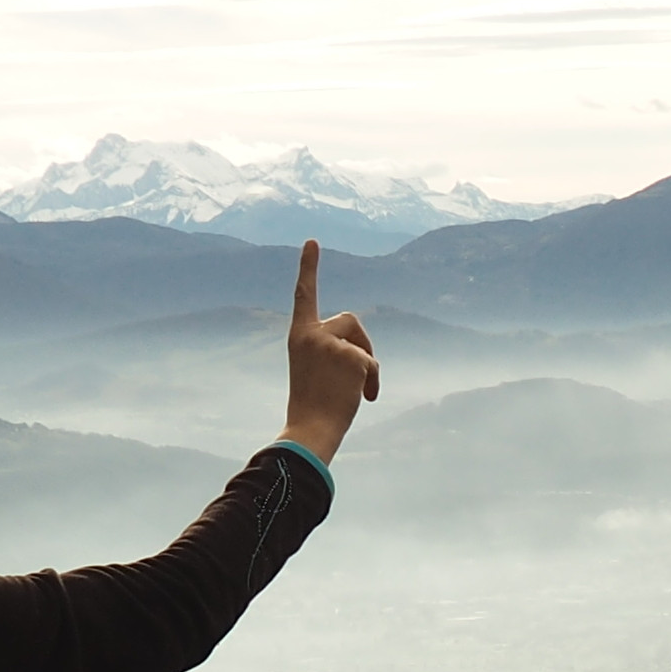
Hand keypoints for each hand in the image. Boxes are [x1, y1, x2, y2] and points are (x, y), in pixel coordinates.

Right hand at [282, 240, 377, 455]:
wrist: (311, 429)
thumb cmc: (313, 405)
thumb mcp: (315, 370)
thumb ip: (331, 350)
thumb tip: (362, 353)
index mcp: (298, 336)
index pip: (304, 295)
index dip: (309, 267)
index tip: (313, 242)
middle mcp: (312, 334)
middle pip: (349, 320)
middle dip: (361, 342)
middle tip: (361, 372)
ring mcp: (331, 344)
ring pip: (362, 343)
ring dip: (367, 364)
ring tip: (356, 390)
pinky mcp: (351, 356)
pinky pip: (371, 363)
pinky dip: (372, 381)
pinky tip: (362, 397)